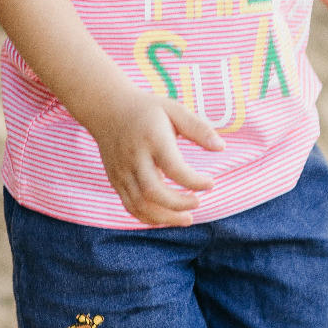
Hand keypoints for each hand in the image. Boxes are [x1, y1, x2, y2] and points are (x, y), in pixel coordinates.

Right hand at [90, 88, 224, 226]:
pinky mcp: (115, 180)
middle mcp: (134, 157)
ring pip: (140, 204)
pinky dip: (149, 218)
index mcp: (152, 139)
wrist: (106, 108)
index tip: (211, 183)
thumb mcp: (174, 110)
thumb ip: (198, 128)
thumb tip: (222, 147)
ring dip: (165, 217)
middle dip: (178, 204)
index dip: (194, 181)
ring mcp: (122, 171)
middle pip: (153, 191)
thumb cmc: (147, 110)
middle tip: (198, 203)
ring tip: (187, 219)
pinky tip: (167, 217)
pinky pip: (130, 206)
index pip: (174, 168)